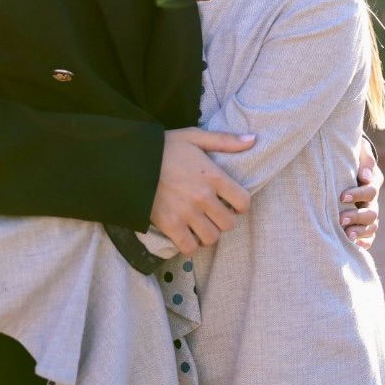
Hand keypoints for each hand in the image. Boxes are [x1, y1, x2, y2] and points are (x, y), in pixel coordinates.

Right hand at [150, 128, 253, 256]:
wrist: (131, 160)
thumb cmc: (165, 147)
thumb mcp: (195, 137)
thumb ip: (225, 141)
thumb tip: (253, 140)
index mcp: (214, 176)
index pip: (243, 202)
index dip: (240, 204)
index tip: (231, 202)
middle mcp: (204, 197)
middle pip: (228, 224)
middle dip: (223, 220)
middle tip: (213, 214)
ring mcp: (187, 213)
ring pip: (211, 238)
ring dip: (208, 234)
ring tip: (200, 225)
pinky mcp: (170, 225)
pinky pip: (189, 247)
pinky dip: (190, 245)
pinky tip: (186, 235)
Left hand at [340, 138, 383, 250]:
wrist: (344, 162)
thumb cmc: (349, 154)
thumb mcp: (358, 150)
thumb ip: (365, 159)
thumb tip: (365, 176)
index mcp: (373, 182)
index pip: (370, 191)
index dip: (358, 194)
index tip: (342, 196)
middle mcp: (373, 200)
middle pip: (372, 213)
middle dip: (357, 217)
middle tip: (340, 219)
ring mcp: (369, 213)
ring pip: (371, 227)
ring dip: (360, 232)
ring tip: (346, 235)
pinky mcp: (363, 224)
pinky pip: (368, 238)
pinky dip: (364, 243)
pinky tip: (354, 246)